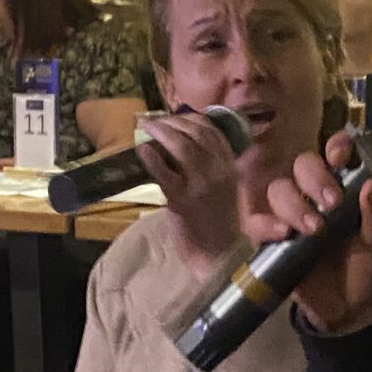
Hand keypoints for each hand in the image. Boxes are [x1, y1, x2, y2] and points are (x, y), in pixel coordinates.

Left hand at [139, 111, 245, 281]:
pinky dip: (152, 158)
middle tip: (153, 121)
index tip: (174, 116)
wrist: (219, 255)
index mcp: (230, 167)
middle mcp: (219, 171)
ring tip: (146, 127)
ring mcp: (202, 185)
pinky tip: (142, 150)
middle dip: (171, 121)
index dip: (191, 118)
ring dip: (160, 131)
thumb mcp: (222, 188)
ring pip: (181, 146)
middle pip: (195, 133)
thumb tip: (180, 144)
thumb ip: (209, 166)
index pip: (213, 131)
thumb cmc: (217, 222)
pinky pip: (165, 173)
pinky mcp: (183, 201)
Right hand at [258, 133, 371, 336]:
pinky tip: (283, 235)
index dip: (335, 148)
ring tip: (314, 229)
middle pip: (302, 165)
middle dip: (314, 177)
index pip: (334, 154)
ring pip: (278, 190)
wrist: (353, 312)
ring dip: (294, 204)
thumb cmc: (370, 270)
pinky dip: (265, 224)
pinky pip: (256, 223)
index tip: (341, 156)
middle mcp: (315, 195)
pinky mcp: (272, 241)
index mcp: (345, 187)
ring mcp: (291, 216)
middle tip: (332, 203)